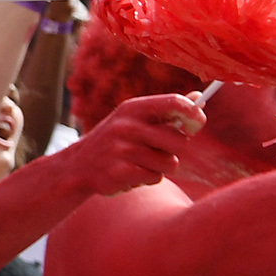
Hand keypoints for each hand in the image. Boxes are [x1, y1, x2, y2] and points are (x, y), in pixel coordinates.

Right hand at [65, 93, 204, 194]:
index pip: (175, 102)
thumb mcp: (134, 119)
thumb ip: (166, 111)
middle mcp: (126, 126)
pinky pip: (155, 178)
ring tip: (139, 163)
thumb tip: (199, 96)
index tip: (195, 126)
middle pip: (180, 140)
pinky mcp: (120, 172)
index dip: (194, 115)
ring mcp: (121, 149)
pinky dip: (147, 179)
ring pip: (170, 163)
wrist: (76, 167)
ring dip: (160, 167)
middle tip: (158, 151)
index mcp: (132, 108)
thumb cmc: (115, 141)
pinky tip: (130, 174)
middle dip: (175, 150)